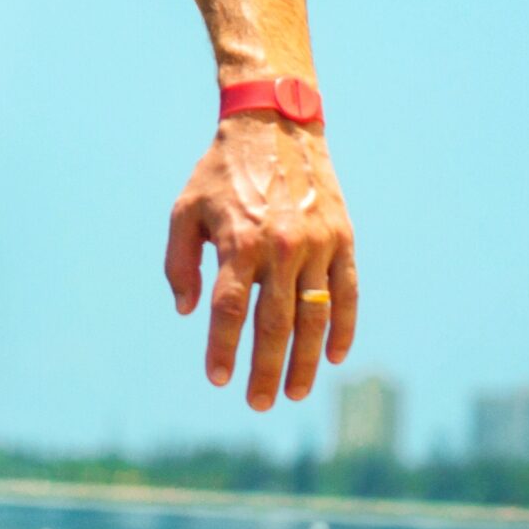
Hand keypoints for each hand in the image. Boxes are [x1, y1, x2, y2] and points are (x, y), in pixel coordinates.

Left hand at [166, 115, 358, 408]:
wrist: (275, 125)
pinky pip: (348, 294)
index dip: (222, 348)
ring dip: (306, 361)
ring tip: (295, 393)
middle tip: (258, 403)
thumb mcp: (185, 210)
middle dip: (266, 370)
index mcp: (239, 242)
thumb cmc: (221, 173)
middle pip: (274, 324)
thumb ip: (180, 263)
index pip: (230, 311)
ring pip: (315, 318)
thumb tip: (188, 311)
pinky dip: (344, 328)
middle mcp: (281, 248)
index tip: (217, 378)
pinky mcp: (343, 239)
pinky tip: (334, 358)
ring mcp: (318, 245)